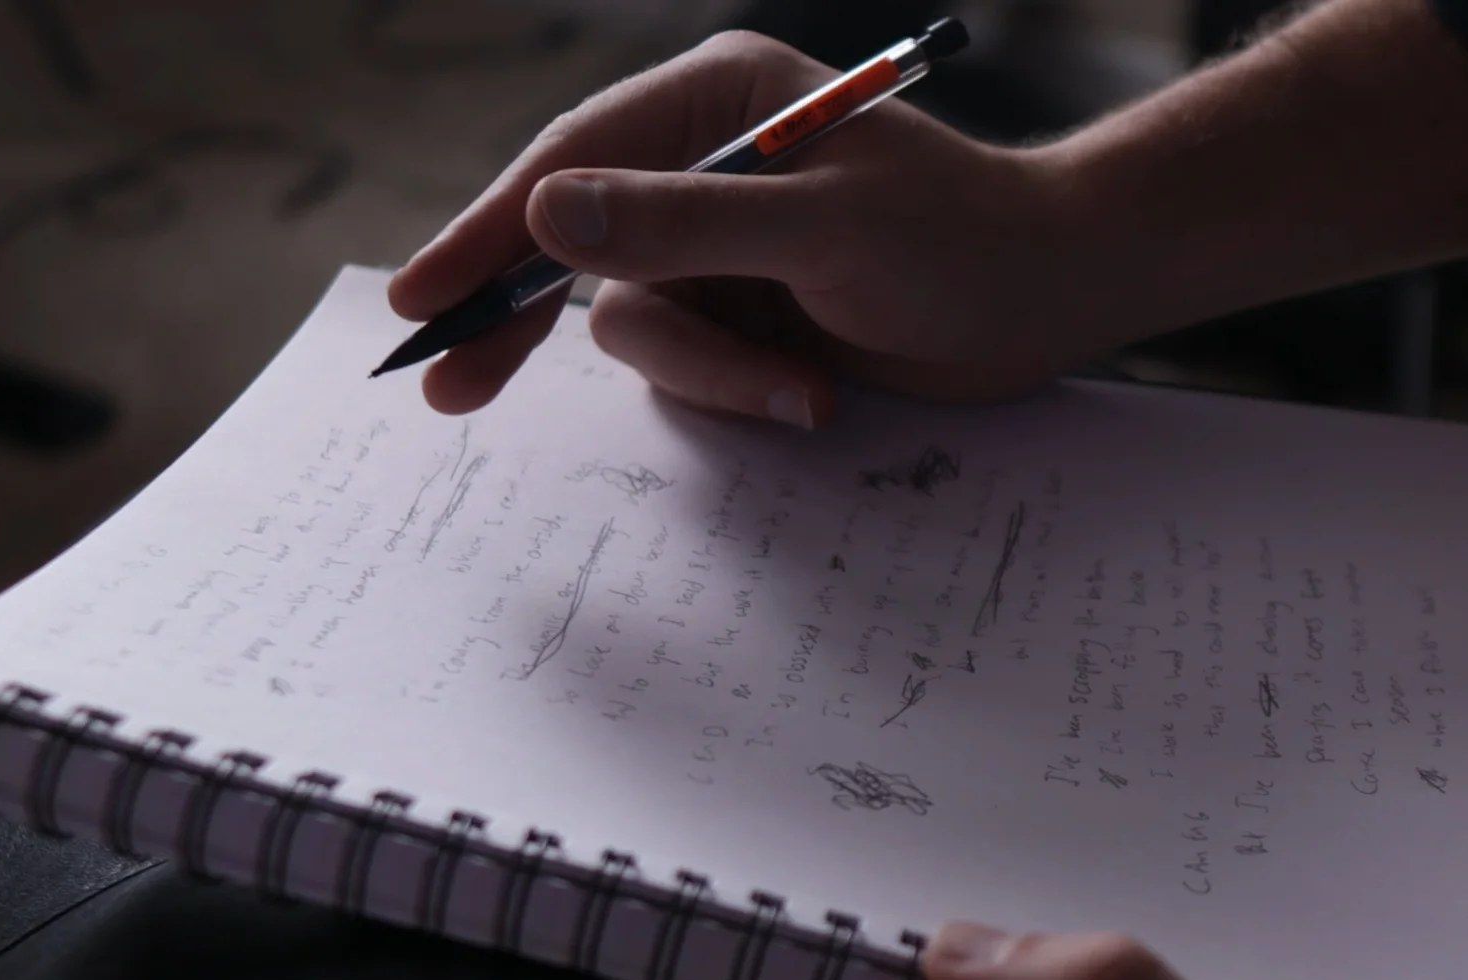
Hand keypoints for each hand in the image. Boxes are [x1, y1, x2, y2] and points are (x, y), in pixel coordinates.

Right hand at [388, 30, 1089, 427]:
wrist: (1045, 302)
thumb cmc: (957, 239)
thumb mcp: (820, 227)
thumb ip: (684, 223)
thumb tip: (545, 215)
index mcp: (718, 98)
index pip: (572, 158)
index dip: (488, 229)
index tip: (421, 296)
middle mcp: (704, 162)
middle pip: (568, 238)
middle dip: (523, 315)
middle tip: (451, 387)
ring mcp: (719, 243)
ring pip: (635, 321)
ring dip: (711, 371)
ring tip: (802, 389)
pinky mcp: (743, 309)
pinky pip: (689, 363)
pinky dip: (740, 389)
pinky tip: (817, 393)